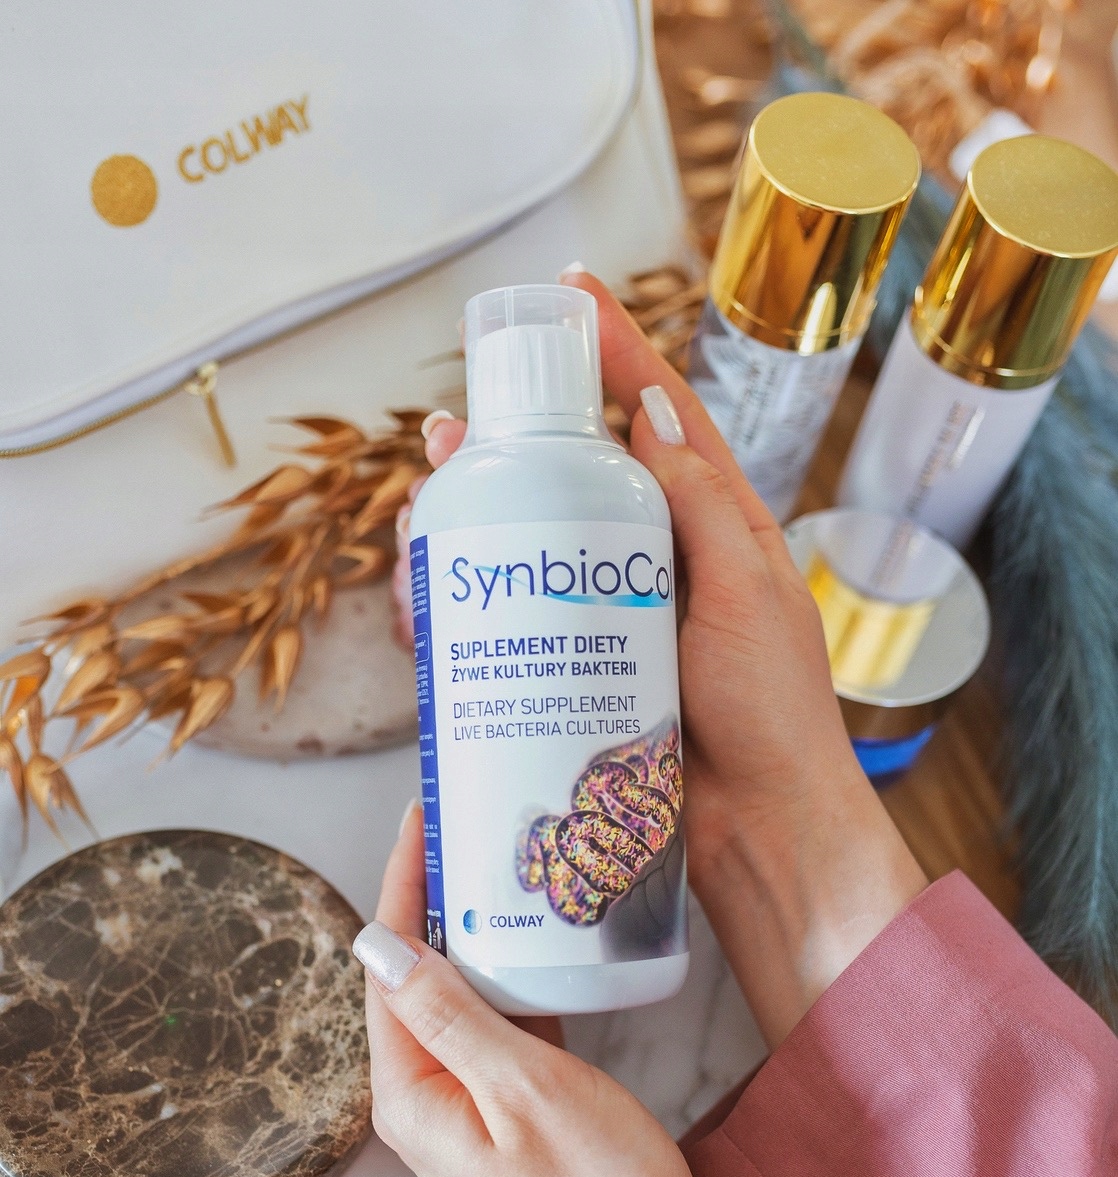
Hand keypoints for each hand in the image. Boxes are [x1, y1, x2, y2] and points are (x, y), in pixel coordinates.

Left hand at [358, 803, 727, 1176]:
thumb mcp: (524, 1090)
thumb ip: (452, 1015)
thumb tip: (380, 943)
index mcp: (411, 1091)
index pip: (389, 965)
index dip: (404, 884)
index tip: (423, 817)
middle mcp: (428, 1091)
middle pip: (417, 971)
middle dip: (435, 895)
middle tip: (466, 821)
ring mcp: (470, 1096)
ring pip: (461, 989)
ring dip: (477, 926)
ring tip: (500, 855)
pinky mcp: (513, 1099)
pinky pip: (499, 1017)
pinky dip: (513, 970)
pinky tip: (538, 930)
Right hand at [421, 272, 926, 1044]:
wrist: (760, 827)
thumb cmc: (772, 711)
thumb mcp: (745, 591)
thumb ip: (697, 502)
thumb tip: (647, 409)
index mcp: (714, 523)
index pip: (659, 414)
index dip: (615, 347)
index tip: (568, 292)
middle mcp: (657, 558)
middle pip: (574, 474)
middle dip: (511, 444)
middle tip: (455, 430)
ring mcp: (612, 612)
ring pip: (531, 543)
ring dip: (474, 519)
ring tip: (428, 509)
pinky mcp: (579, 666)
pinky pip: (516, 617)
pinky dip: (470, 596)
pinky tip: (430, 591)